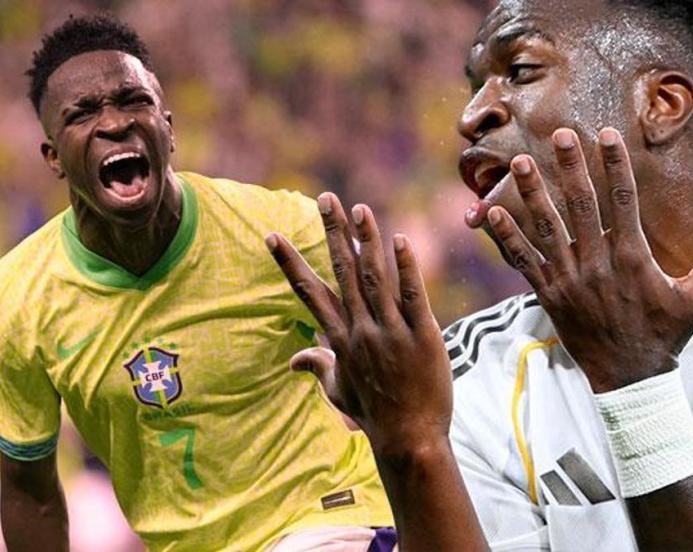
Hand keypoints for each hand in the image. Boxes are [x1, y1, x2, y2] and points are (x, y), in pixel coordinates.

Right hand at [265, 192, 451, 455]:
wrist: (409, 438)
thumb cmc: (373, 414)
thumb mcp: (338, 391)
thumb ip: (317, 367)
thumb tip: (293, 360)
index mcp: (339, 338)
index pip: (309, 292)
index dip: (289, 262)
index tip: (271, 235)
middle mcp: (360, 329)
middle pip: (342, 272)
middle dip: (334, 232)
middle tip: (327, 198)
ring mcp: (390, 331)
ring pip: (375, 277)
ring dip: (367, 240)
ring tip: (360, 209)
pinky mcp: (421, 335)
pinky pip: (411, 295)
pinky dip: (405, 267)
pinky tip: (399, 240)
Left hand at [469, 127, 692, 391]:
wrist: (628, 377)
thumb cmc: (664, 337)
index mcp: (631, 257)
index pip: (623, 200)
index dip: (615, 165)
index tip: (607, 134)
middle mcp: (596, 262)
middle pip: (581, 204)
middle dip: (570, 167)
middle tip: (559, 134)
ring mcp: (569, 278)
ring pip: (547, 227)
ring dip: (532, 193)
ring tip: (521, 162)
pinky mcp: (548, 294)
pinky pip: (523, 261)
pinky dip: (507, 237)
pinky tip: (490, 213)